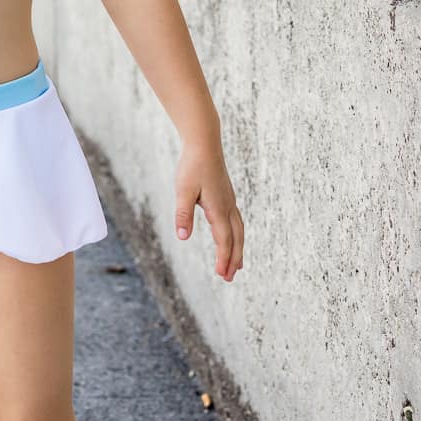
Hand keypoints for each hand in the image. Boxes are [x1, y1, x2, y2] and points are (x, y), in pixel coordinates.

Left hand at [174, 140, 243, 281]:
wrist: (204, 144)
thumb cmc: (192, 166)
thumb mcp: (183, 191)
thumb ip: (183, 214)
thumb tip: (182, 236)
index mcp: (218, 209)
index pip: (224, 240)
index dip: (223, 258)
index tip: (221, 274)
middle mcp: (228, 207)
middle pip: (235, 239)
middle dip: (233, 259)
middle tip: (229, 277)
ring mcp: (230, 201)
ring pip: (239, 231)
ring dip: (238, 249)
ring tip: (237, 265)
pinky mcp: (227, 196)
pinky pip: (236, 221)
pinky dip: (237, 235)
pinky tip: (231, 237)